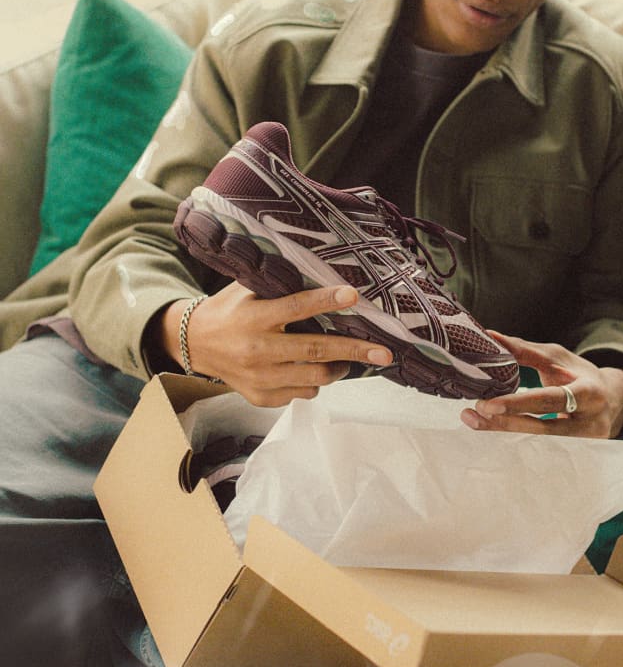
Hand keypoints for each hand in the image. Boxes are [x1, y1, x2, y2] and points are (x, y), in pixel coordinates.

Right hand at [148, 282, 391, 406]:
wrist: (194, 343)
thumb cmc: (229, 309)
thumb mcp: (247, 289)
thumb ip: (279, 283)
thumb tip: (322, 269)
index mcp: (255, 316)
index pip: (296, 307)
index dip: (326, 300)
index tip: (353, 295)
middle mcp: (258, 349)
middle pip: (315, 351)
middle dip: (354, 350)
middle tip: (384, 352)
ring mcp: (259, 377)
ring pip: (314, 379)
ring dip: (338, 368)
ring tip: (348, 359)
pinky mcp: (260, 397)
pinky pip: (300, 394)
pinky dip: (313, 383)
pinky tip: (313, 370)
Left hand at [460, 334, 622, 438]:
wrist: (611, 398)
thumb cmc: (578, 373)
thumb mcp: (557, 357)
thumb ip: (525, 350)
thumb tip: (491, 335)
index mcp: (590, 393)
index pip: (551, 399)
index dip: (519, 404)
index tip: (489, 404)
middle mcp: (592, 422)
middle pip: (544, 429)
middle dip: (507, 422)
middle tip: (476, 410)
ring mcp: (586, 444)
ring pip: (540, 443)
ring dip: (505, 432)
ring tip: (474, 420)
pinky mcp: (577, 454)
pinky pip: (542, 450)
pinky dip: (516, 441)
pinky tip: (493, 431)